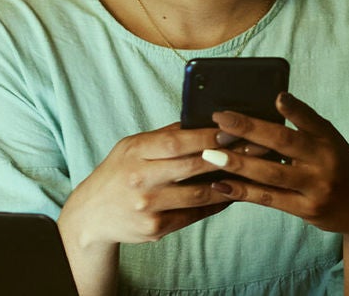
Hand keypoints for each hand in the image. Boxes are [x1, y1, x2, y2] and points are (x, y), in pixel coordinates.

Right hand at [59, 123, 235, 248]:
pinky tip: (231, 194)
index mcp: (135, 152)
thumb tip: (202, 121)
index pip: (177, 141)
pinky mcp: (155, 228)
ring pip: (199, 195)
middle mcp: (140, 179)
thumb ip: (164, 136)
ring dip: (229, 184)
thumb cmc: (118, 173)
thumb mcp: (132, 147)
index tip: (235, 130)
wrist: (91, 214)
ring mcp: (148, 206)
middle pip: (193, 167)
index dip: (208, 136)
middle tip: (256, 150)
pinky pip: (194, 215)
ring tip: (250, 174)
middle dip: (227, 157)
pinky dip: (216, 204)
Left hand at [203, 93, 348, 240]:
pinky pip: (269, 199)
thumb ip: (305, 121)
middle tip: (220, 120)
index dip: (293, 108)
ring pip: (272, 174)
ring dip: (238, 163)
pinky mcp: (307, 210)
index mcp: (328, 140)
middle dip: (249, 130)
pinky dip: (243, 191)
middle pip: (285, 143)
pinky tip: (221, 184)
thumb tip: (276, 98)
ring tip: (211, 155)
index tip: (275, 96)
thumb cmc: (338, 165)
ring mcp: (316, 188)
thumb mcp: (330, 140)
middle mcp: (324, 162)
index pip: (309, 119)